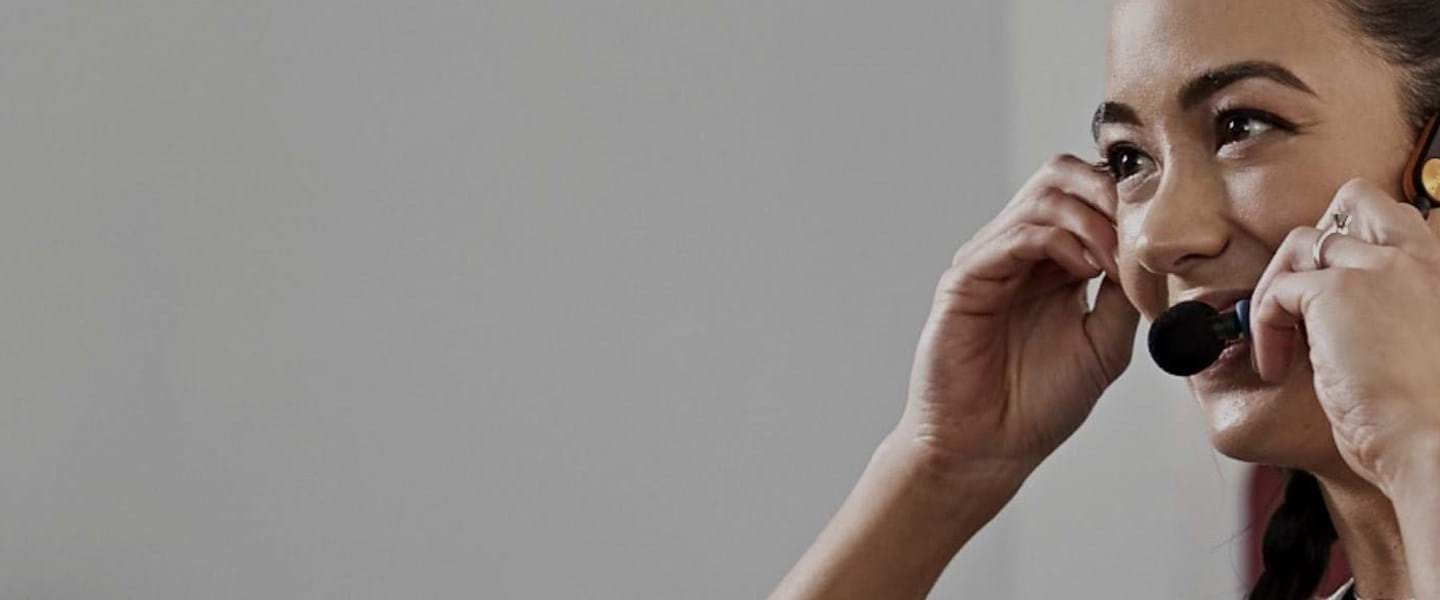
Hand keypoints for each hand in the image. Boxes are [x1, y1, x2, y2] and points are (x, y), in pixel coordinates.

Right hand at [897, 155, 1138, 478]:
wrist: (987, 449)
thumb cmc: (1036, 405)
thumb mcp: (1105, 343)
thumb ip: (1125, 295)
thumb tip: (1157, 253)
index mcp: (1050, 262)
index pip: (1086, 196)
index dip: (1126, 199)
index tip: (1163, 228)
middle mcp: (1017, 252)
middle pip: (1060, 177)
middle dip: (1108, 192)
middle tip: (1142, 227)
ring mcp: (989, 261)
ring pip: (1042, 198)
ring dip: (1092, 219)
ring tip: (1116, 259)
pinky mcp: (965, 280)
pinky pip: (1013, 236)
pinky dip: (1057, 241)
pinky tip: (1085, 269)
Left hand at [1251, 178, 1439, 494]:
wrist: (1435, 443)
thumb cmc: (1430, 420)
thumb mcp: (1418, 349)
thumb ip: (1389, 318)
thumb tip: (1336, 327)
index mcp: (1437, 273)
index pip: (1397, 217)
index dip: (1355, 239)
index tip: (1332, 294)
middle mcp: (1414, 259)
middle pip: (1353, 201)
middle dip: (1316, 241)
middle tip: (1298, 301)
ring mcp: (1374, 269)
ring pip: (1301, 243)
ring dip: (1277, 290)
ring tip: (1277, 344)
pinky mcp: (1334, 291)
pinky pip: (1276, 292)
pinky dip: (1263, 327)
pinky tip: (1275, 368)